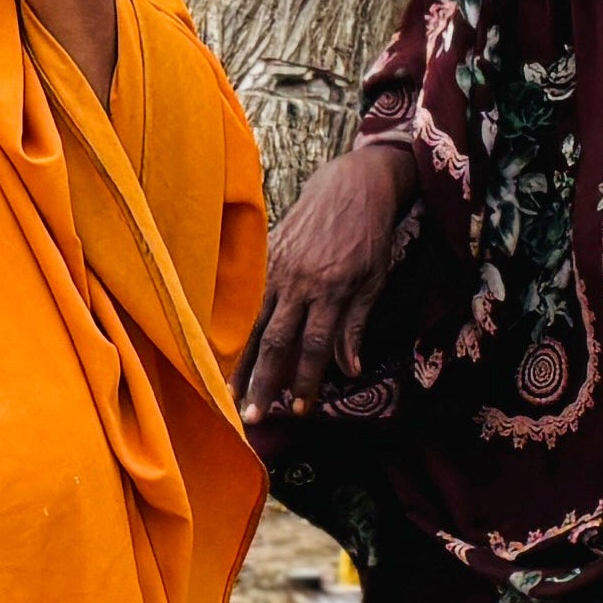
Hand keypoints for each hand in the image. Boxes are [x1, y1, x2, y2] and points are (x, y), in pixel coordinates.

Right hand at [239, 142, 414, 419]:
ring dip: (242, 362)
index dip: (306, 380)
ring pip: (254, 323)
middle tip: (251, 416)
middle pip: (277, 342)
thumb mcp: (374, 281)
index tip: (299, 409)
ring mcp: (278, 268)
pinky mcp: (266, 257)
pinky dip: (238, 329)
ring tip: (229, 392)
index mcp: (332, 289)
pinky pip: (249, 299)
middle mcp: (300, 282)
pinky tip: (228, 352)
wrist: (349, 186)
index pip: (315, 346)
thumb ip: (356, 325)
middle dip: (264, 382)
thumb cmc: (368, 236)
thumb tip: (350, 371)